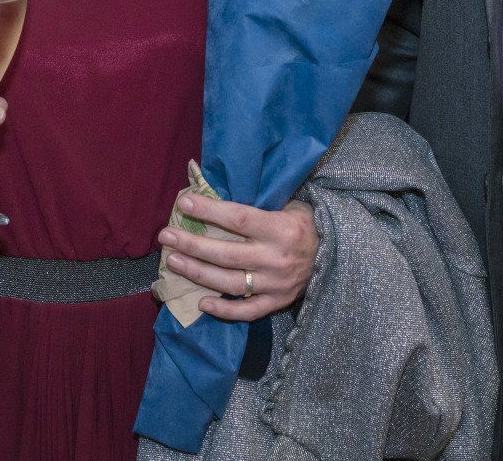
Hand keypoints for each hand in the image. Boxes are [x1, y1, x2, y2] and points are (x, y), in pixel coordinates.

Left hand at [159, 196, 317, 321]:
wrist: (336, 255)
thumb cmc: (304, 224)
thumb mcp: (289, 205)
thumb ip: (258, 202)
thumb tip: (214, 189)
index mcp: (280, 228)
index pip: (238, 218)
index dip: (209, 211)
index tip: (184, 204)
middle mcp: (276, 258)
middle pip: (226, 252)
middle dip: (192, 244)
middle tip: (166, 236)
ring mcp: (276, 284)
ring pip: (230, 282)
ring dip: (197, 273)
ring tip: (173, 262)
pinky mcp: (277, 303)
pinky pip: (247, 311)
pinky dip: (223, 310)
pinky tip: (201, 303)